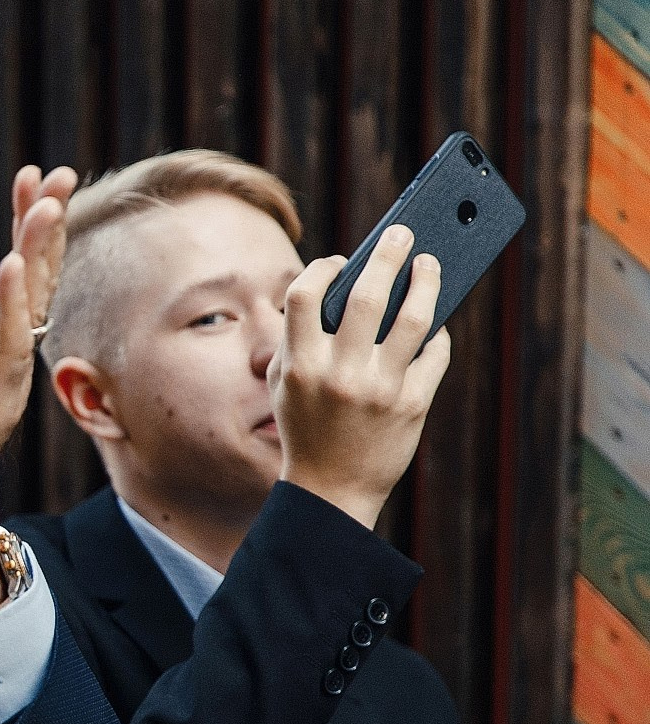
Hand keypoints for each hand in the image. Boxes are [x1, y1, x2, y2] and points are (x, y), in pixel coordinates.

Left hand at [0, 165, 75, 627]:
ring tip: (47, 206)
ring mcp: (5, 377)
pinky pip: (7, 349)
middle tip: (60, 174)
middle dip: (45, 226)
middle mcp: (8, 351)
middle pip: (33, 276)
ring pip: (29, 306)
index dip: (26, 221)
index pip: (18, 267)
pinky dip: (11, 308)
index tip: (35, 174)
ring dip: (38, 254)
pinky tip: (14, 268)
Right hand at [272, 226, 452, 528]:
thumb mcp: (287, 384)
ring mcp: (379, 389)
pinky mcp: (412, 404)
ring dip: (425, 281)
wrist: (331, 490)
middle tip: (402, 232)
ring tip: (429, 263)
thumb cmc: (306, 428)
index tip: (340, 260)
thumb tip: (342, 286)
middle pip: (367, 295)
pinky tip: (433, 323)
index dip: (323, 268)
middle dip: (388, 254)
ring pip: (413, 318)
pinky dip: (436, 333)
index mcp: (301, 366)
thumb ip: (301, 339)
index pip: (305, 296)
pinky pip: (433, 353)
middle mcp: (340, 374)